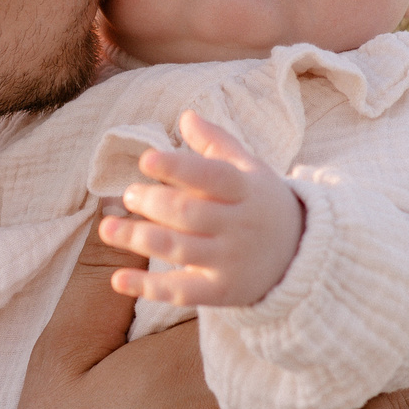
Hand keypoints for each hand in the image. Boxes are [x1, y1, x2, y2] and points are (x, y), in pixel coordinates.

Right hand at [0, 224, 408, 408]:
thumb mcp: (60, 365)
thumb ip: (96, 283)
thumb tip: (116, 208)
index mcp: (220, 352)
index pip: (301, 289)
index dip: (324, 275)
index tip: (332, 268)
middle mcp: (281, 405)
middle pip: (370, 349)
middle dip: (384, 330)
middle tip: (393, 317)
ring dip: (406, 394)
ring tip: (408, 377)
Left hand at [98, 111, 303, 307]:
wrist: (300, 256)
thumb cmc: (262, 204)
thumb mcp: (251, 171)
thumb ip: (217, 144)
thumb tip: (185, 116)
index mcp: (246, 190)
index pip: (212, 176)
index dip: (179, 167)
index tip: (146, 160)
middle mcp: (239, 226)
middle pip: (189, 213)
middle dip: (152, 202)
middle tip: (128, 194)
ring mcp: (230, 261)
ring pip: (179, 249)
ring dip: (138, 238)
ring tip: (108, 228)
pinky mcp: (221, 291)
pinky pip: (181, 291)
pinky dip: (148, 287)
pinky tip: (117, 278)